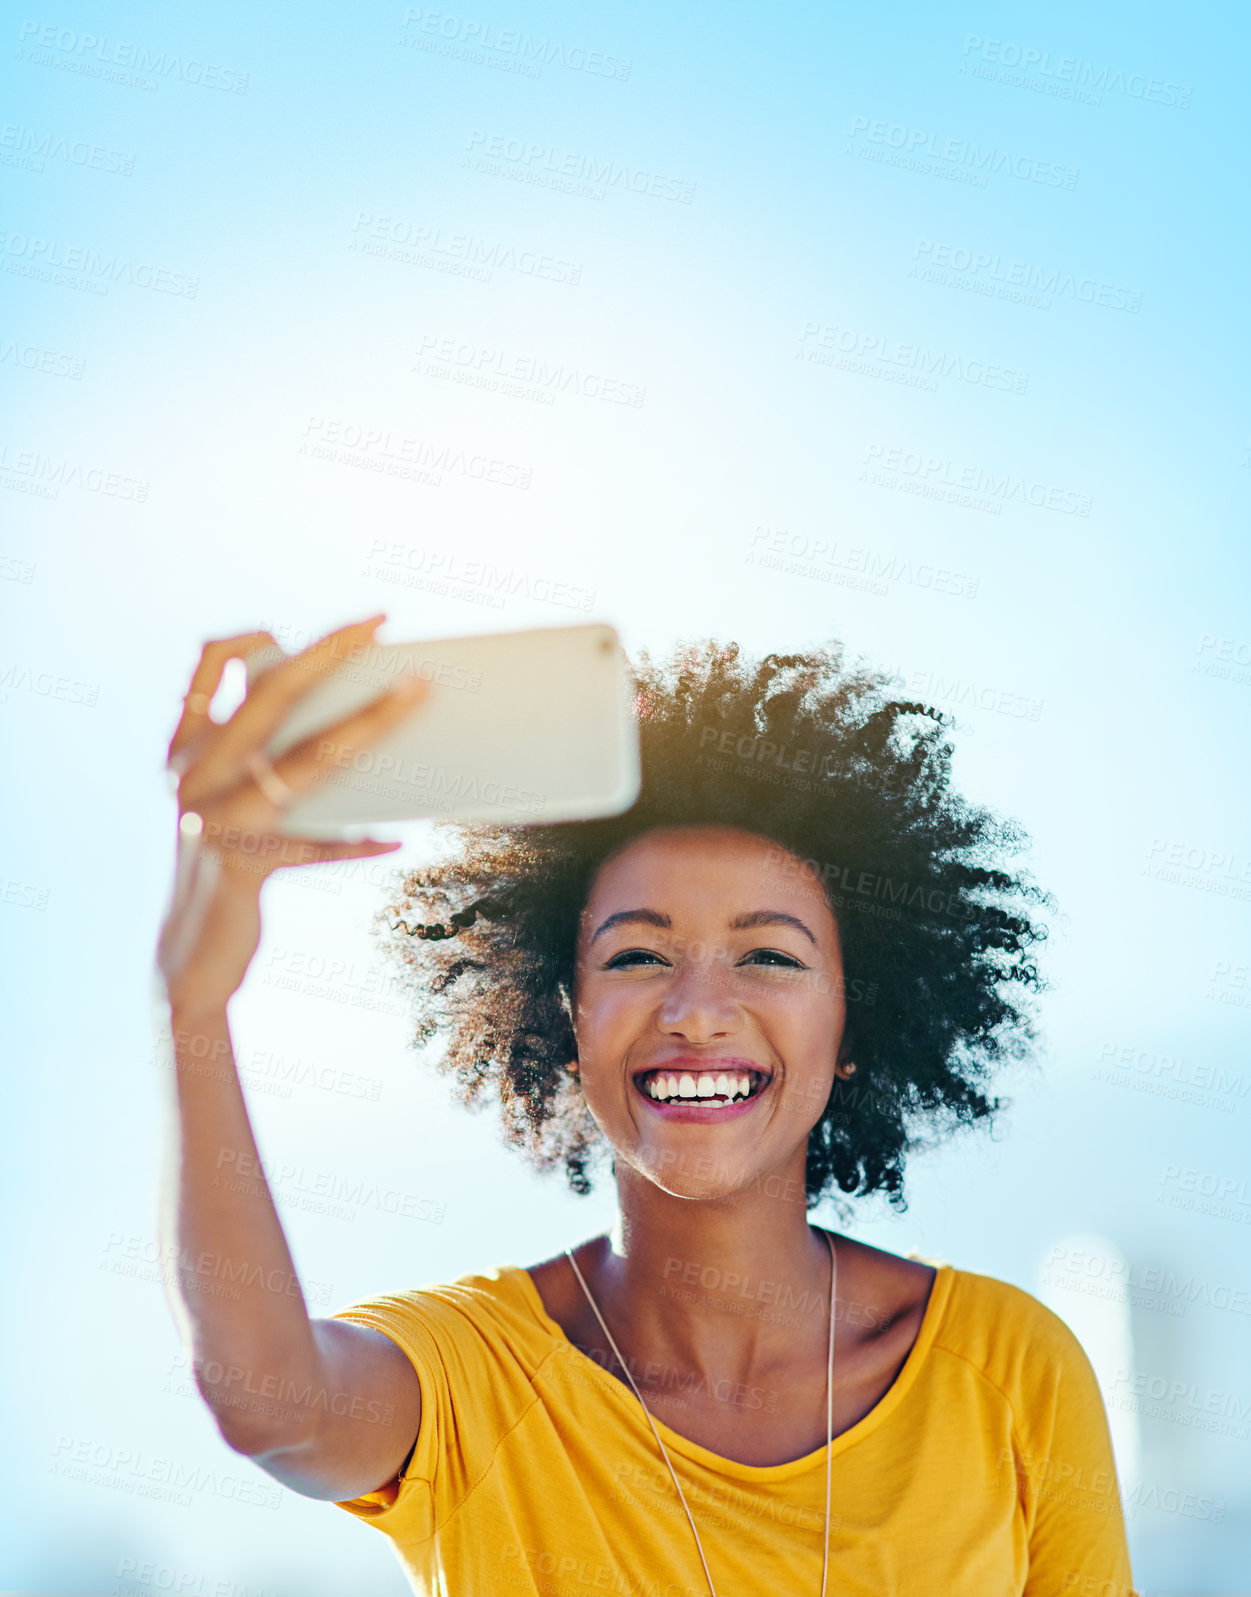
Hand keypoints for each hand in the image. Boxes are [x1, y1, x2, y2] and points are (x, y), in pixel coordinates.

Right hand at [155, 613, 428, 1016]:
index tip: (309, 620)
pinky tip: (394, 840)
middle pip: (269, 694)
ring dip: (366, 726)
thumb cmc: (223, 870)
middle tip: (380, 621)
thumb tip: (350, 724)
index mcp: (186, 749)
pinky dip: (357, 843)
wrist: (185, 960)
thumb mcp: (229, 804)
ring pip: (304, 761)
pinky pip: (315, 847)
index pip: (208, 662)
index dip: (259, 632)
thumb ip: (262, 760)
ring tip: (414, 700)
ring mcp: (214, 820)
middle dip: (328, 650)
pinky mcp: (241, 866)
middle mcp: (193, 774)